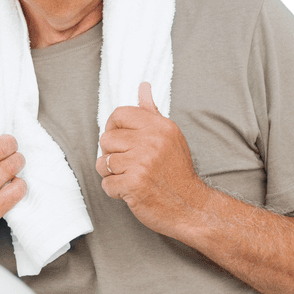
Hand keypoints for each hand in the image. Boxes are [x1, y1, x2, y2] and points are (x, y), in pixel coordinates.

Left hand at [96, 82, 210, 236]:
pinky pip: (106, 184)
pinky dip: (115, 191)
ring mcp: (142, 163)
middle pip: (106, 139)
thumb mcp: (169, 137)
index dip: (113, 128)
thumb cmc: (176, 172)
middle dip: (112, 155)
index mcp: (159, 126)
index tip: (120, 141)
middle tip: (129, 165)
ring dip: (112, 175)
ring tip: (131, 178)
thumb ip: (151, 113)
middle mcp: (151, 141)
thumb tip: (143, 87)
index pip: (119, 114)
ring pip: (102, 163)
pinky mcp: (134, 184)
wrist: (191, 206)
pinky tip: (132, 191)